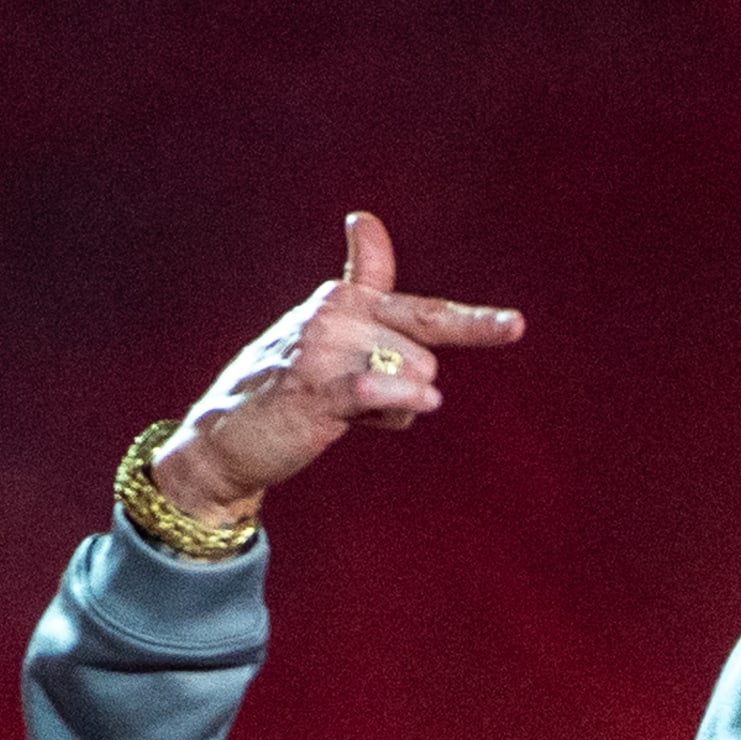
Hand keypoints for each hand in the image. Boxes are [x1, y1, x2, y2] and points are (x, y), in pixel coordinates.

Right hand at [151, 211, 523, 527]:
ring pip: (409, 373)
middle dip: (408, 386)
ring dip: (392, 410)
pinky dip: (398, 395)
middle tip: (361, 406)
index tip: (517, 327)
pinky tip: (422, 400)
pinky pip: (372, 386)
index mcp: (344, 300)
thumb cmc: (286, 397)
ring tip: (343, 415)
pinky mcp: (312, 388)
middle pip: (424, 353)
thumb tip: (400, 307)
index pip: (420, 307)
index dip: (472, 320)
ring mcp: (322, 348)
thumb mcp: (333, 354)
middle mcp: (334, 312)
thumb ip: (374, 337)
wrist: (223, 440)